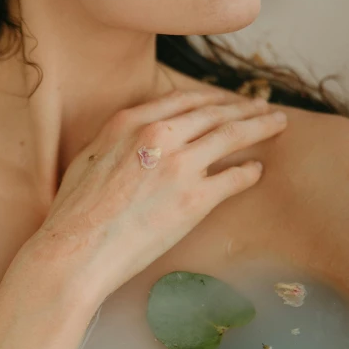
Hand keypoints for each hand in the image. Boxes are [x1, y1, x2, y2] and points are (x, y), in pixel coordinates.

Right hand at [29, 90, 286, 298]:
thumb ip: (116, 140)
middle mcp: (158, 136)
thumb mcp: (88, 159)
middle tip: (262, 108)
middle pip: (213, 112)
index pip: (182, 100)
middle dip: (242, 107)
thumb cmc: (73, 212)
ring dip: (259, 127)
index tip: (224, 100)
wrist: (76, 250)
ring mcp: (179, 166)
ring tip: (276, 125)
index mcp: (129, 123)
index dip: (210, 98)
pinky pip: (235, 178)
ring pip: (232, 136)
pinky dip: (250, 172)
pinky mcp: (195, 199)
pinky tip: (256, 170)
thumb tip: (131, 138)